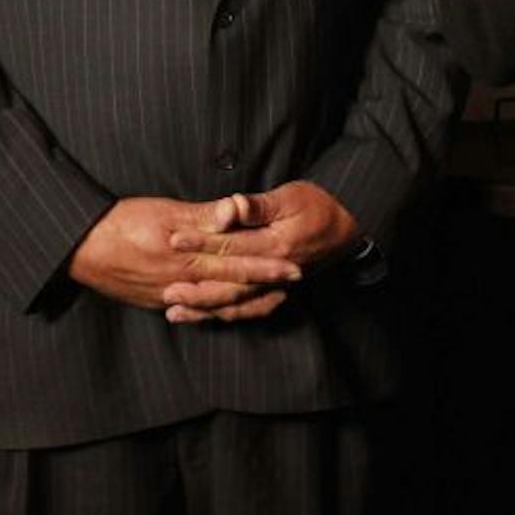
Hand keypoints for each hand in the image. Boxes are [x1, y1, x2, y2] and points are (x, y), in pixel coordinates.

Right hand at [69, 195, 301, 317]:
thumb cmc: (120, 222)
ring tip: (272, 299)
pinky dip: (216, 311)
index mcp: (187, 256)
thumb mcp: (162, 211)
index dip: (267, 265)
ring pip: (217, 303)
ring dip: (247, 302)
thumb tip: (234, 213)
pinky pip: (196, 310)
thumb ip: (201, 215)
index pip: (236, 262)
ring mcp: (170, 295)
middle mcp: (183, 281)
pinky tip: (227, 310)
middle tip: (295, 282)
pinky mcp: (157, 301)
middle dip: (265, 285)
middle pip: (233, 286)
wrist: (79, 248)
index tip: (293, 266)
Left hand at [164, 180, 362, 322]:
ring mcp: (275, 284)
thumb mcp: (290, 198)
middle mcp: (274, 272)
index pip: (229, 246)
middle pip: (228, 285)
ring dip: (205, 309)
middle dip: (195, 290)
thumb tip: (234, 205)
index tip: (173, 240)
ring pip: (236, 304)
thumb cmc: (318, 205)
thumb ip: (259, 206)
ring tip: (175, 312)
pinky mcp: (275, 289)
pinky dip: (225, 315)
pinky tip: (205, 317)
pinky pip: (249, 309)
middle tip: (164, 290)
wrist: (349, 225)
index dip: (200, 243)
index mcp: (274, 246)